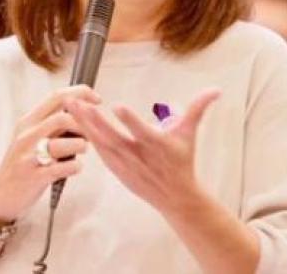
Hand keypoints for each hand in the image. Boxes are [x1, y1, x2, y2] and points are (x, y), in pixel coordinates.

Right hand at [0, 85, 98, 221]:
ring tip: (83, 150)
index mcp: (28, 121)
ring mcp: (28, 156)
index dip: (80, 93)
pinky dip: (75, 166)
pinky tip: (76, 167)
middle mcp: (27, 135)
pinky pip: (61, 168)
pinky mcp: (33, 176)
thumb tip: (80, 110)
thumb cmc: (23, 162)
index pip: (57, 97)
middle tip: (93, 133)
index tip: (97, 99)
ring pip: (62, 144)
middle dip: (84, 124)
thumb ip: (51, 122)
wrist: (0, 192)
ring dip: (81, 145)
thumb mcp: (31, 136)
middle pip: (61, 118)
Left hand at [67, 88, 220, 214]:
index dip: (130, 120)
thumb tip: (216, 89)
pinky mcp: (115, 168)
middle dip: (94, 121)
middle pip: (113, 137)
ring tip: (70, 106)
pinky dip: (85, 137)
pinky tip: (72, 121)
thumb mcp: (189, 134)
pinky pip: (97, 151)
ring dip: (84, 124)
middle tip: (78, 103)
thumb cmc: (181, 160)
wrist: (174, 196)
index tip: (117, 105)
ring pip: (100, 143)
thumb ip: (198, 109)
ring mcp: (124, 163)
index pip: (142, 131)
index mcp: (156, 145)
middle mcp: (138, 155)